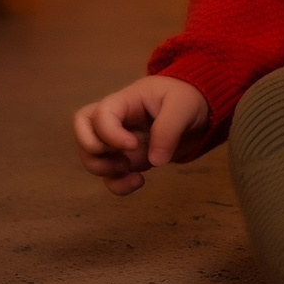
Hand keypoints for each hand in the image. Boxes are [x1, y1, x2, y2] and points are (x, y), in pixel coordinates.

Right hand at [73, 75, 210, 195]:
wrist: (200, 112)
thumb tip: (154, 160)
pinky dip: (118, 185)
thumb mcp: (183, 106)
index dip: (108, 133)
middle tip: (120, 157)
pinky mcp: (129, 159)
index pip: (98, 114)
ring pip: (91, 158)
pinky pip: (110, 176)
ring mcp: (120, 142)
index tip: (133, 144)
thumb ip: (168, 129)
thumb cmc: (188, 99)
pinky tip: (138, 181)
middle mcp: (116, 122)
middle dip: (92, 152)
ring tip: (131, 171)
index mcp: (125, 101)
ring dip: (104, 171)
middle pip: (82, 133)